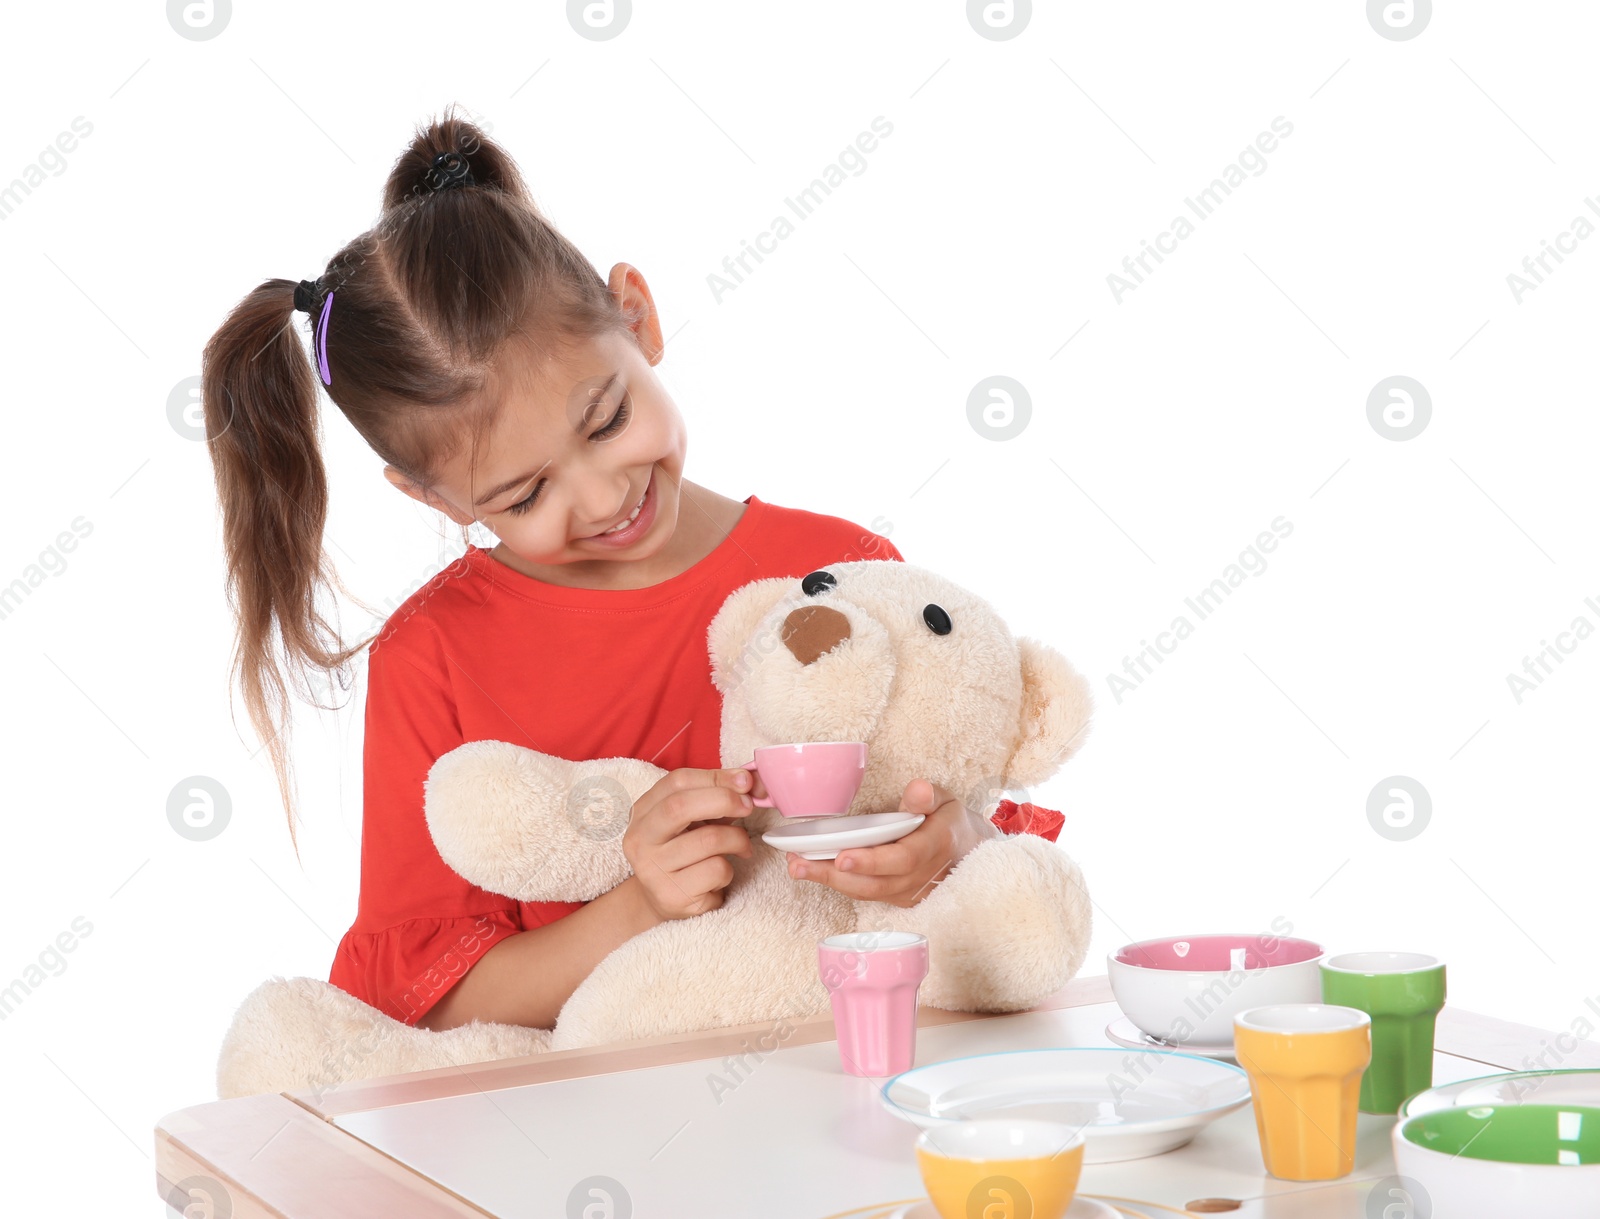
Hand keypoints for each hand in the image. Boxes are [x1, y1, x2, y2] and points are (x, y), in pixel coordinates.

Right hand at [623, 767, 757, 920]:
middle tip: (748, 806)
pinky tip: (720, 876)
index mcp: (643, 812)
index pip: (676, 782)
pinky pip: (716, 870)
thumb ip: (718, 797)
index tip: (744, 781)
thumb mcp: (695, 820)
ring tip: (740, 846)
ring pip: (708, 840)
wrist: (665, 899)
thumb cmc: (685, 851)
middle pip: (680, 806)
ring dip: (737, 839)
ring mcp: (653, 869)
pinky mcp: (672, 896)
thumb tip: (752, 781)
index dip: (714, 777)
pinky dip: (729, 870)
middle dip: (724, 800)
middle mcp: (640, 839)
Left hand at [786, 778, 983, 907]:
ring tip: (796, 866)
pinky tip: (811, 869)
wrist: (967, 854)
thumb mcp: (946, 801)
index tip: (843, 858)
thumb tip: (917, 790)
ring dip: (828, 881)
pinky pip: (864, 894)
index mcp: (934, 847)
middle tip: (799, 863)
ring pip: (865, 892)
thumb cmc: (949, 823)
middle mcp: (920, 877)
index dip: (872, 861)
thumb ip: (928, 797)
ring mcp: (908, 892)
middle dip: (834, 876)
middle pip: (874, 883)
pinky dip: (837, 884)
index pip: (902, 859)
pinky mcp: (896, 898)